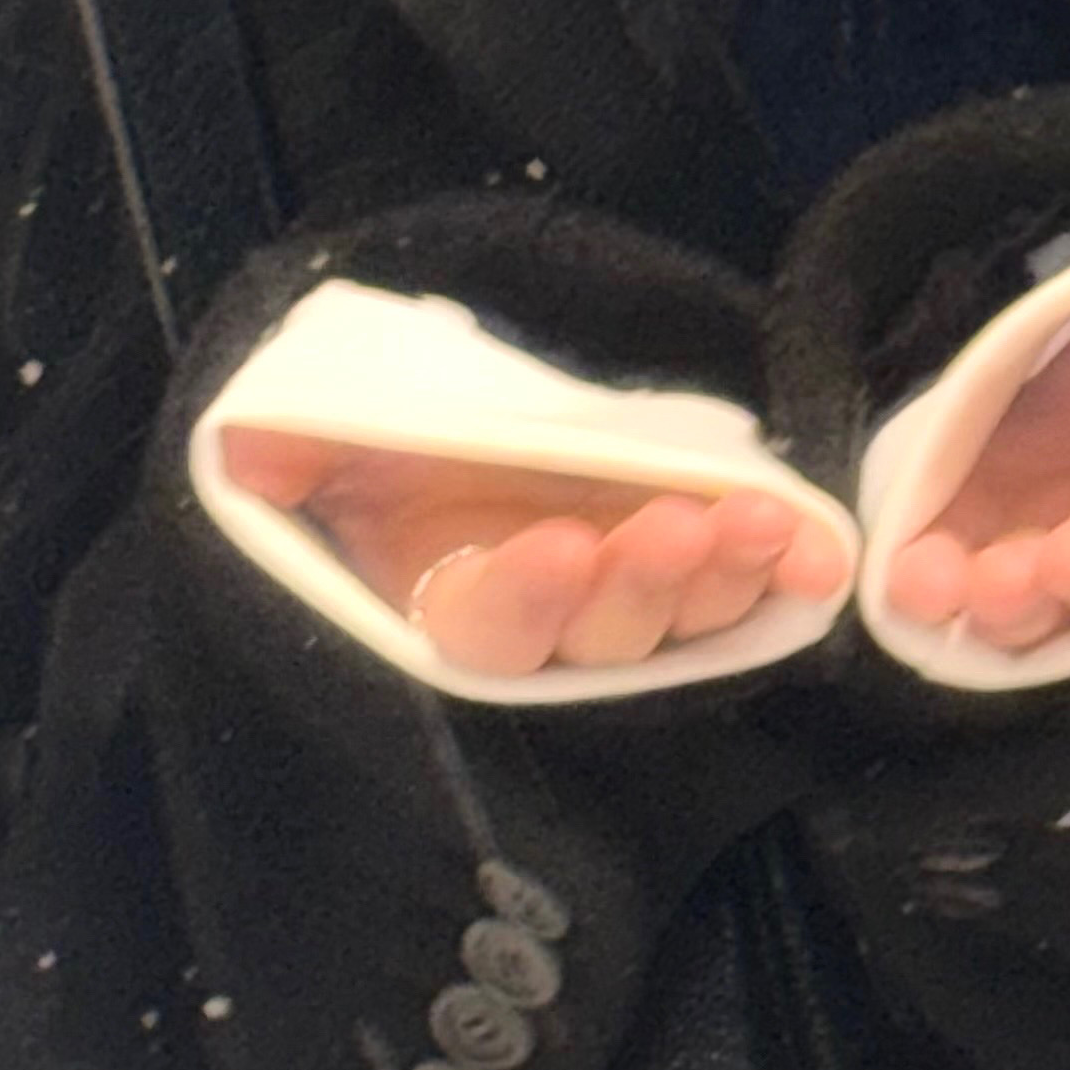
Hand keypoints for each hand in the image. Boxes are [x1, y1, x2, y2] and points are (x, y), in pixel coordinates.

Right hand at [214, 429, 850, 677]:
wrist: (454, 430)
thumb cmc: (382, 450)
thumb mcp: (323, 441)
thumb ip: (290, 450)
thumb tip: (250, 451)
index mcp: (447, 607)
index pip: (487, 631)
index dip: (524, 597)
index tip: (559, 545)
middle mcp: (547, 630)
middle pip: (601, 638)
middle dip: (641, 585)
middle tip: (680, 528)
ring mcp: (625, 608)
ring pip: (680, 623)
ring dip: (721, 578)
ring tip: (761, 525)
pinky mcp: (688, 575)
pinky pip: (739, 595)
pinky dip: (781, 577)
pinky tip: (818, 551)